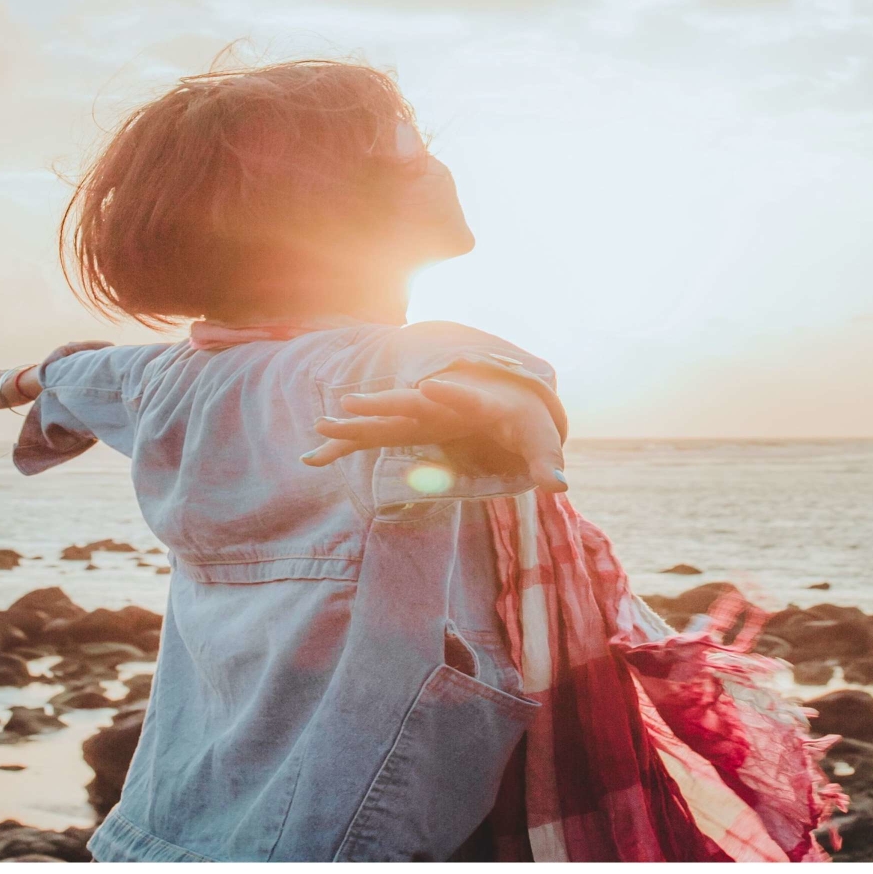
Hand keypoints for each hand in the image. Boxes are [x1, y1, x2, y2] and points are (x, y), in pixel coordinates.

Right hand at [303, 375, 567, 493]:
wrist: (506, 398)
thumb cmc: (525, 420)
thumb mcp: (539, 440)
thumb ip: (546, 462)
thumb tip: (559, 486)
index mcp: (476, 402)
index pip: (463, 396)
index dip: (450, 393)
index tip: (431, 387)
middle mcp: (441, 404)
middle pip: (408, 403)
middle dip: (381, 403)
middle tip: (350, 401)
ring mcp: (420, 416)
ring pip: (382, 421)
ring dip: (351, 425)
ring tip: (319, 426)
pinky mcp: (408, 430)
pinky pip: (372, 439)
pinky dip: (345, 446)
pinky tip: (313, 458)